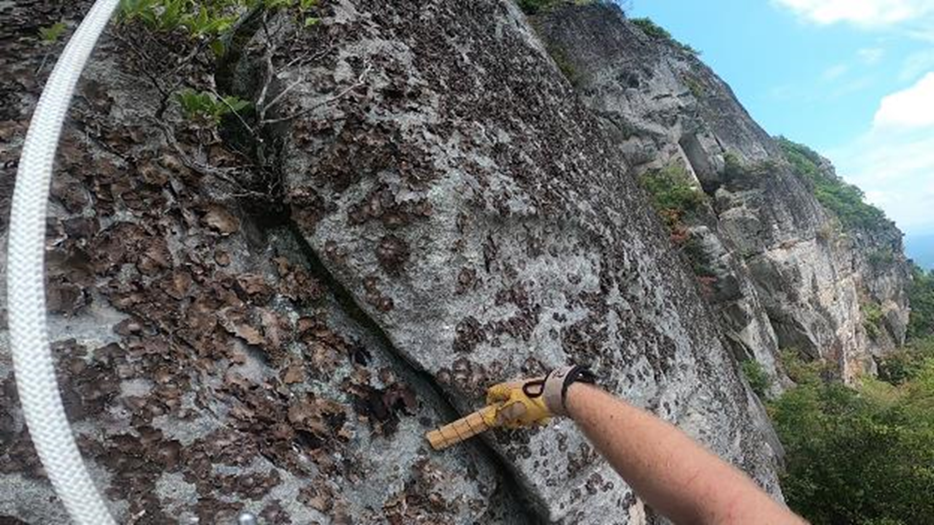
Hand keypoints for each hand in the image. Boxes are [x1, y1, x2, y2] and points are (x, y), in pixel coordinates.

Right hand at [482, 366, 596, 428]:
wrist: (558, 394)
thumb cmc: (535, 399)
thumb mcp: (514, 410)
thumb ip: (502, 414)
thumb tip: (491, 418)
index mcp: (508, 387)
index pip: (493, 394)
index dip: (492, 406)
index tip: (495, 416)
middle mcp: (518, 388)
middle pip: (508, 405)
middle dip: (513, 416)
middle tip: (518, 420)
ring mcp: (530, 392)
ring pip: (522, 410)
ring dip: (527, 418)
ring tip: (533, 418)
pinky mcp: (541, 396)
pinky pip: (534, 410)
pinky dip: (537, 416)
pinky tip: (542, 417)